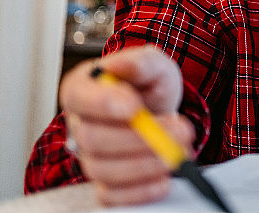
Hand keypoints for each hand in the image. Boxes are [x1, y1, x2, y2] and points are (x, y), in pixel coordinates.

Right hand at [59, 46, 194, 205]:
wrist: (158, 106)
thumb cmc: (147, 83)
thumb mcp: (152, 63)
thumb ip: (140, 62)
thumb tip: (121, 66)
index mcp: (82, 89)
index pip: (79, 99)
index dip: (104, 105)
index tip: (135, 107)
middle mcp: (79, 124)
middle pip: (93, 139)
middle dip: (139, 138)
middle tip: (180, 130)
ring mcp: (89, 155)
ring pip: (103, 169)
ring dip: (145, 164)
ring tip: (178, 152)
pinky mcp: (105, 180)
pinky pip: (111, 195)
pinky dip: (139, 191)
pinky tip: (164, 179)